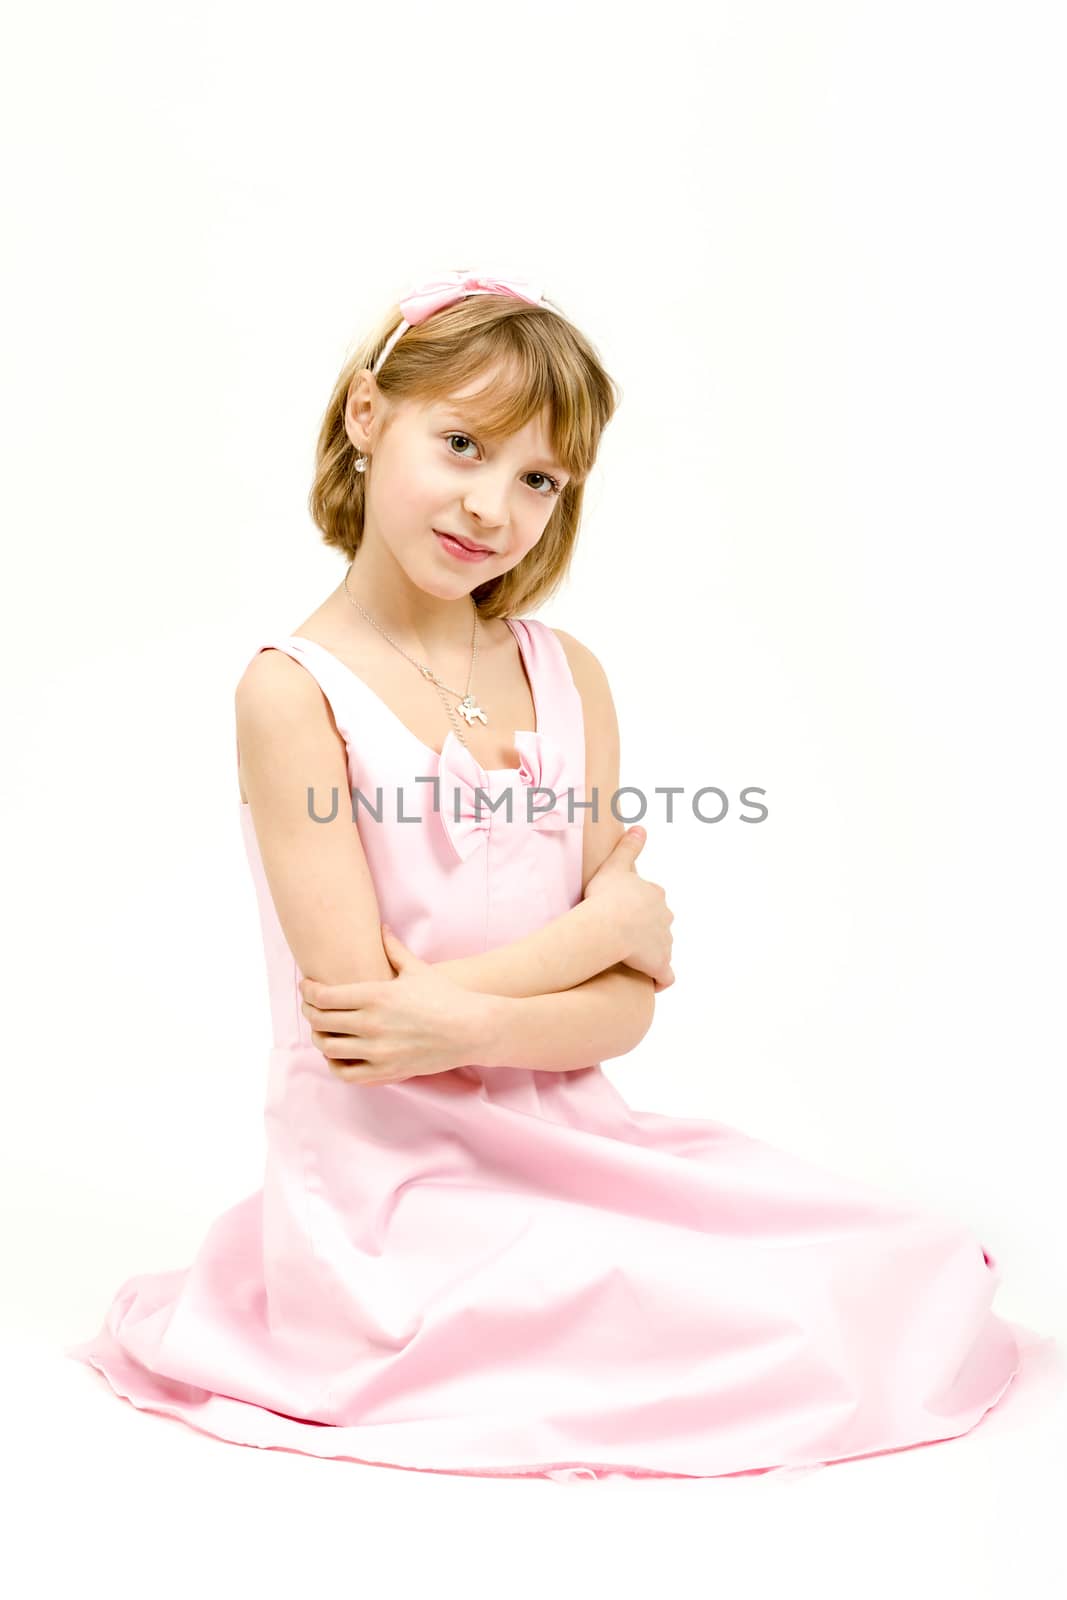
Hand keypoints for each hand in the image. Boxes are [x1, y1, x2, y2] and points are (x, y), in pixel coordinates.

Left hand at [299, 925, 487, 1085]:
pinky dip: (334, 1064)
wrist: (472, 1030)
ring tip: (322, 1029)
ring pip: (328, 1048)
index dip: (307, 991)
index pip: (323, 996)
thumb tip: (381, 928)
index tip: (306, 986)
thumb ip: (393, 949)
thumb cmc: (446, 997)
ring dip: (319, 1037)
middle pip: (319, 1021)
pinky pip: (347, 1074)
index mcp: (375, 996)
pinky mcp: (386, 1072)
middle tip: (310, 1006)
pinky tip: (337, 1054)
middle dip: (309, 1011)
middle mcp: (371, 1024)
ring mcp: (377, 1051)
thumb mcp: (417, 969)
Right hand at [584, 828, 674, 991]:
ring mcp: (665, 942)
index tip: (621, 918)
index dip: (638, 912)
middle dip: (646, 933)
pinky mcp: (661, 965)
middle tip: (622, 940)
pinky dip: (659, 980)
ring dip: (649, 956)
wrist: (608, 925)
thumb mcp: (614, 867)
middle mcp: (665, 917)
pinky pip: (665, 977)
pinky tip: (646, 982)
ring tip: (628, 962)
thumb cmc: (606, 897)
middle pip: (658, 926)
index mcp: (655, 895)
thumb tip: (640, 827)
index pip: (652, 903)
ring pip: (661, 950)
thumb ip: (628, 848)